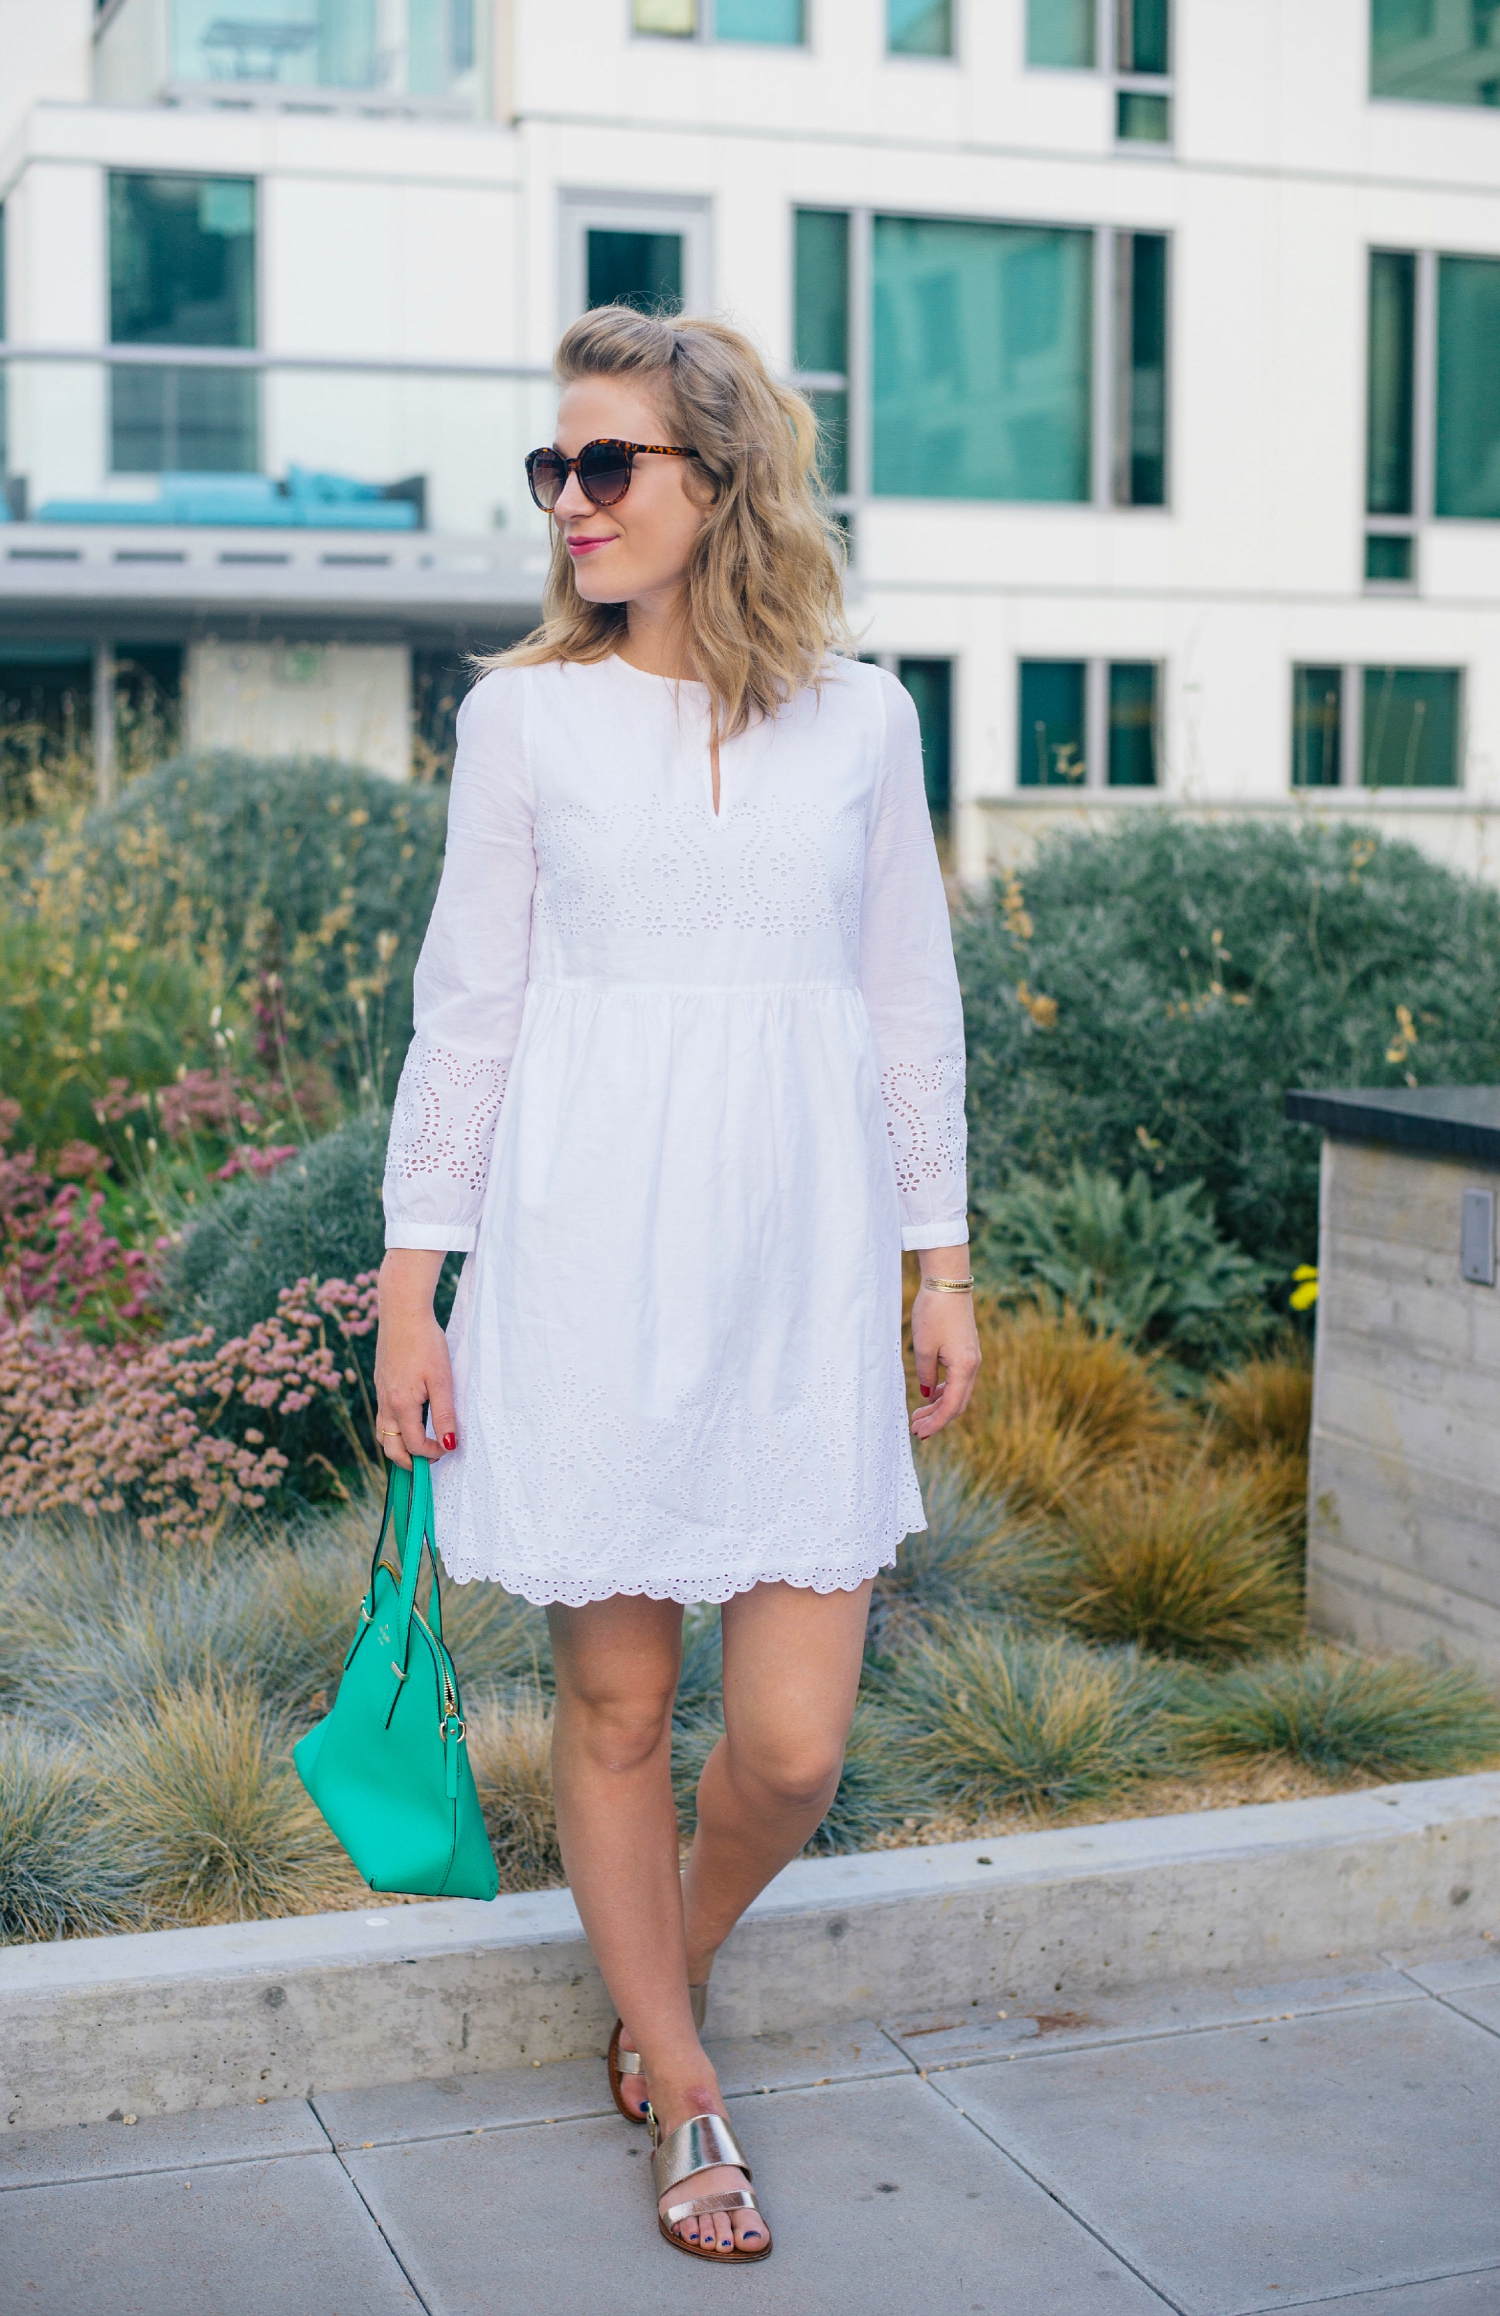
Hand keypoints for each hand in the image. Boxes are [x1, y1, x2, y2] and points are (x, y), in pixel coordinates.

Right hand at [374, 1250, 455, 1467]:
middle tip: (429, 1462)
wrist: (402, 1312)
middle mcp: (385, 1403)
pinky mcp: (380, 1383)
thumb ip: (444, 1414)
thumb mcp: (442, 1379)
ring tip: (419, 1448)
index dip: (431, 1453)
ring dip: (398, 1447)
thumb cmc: (426, 1343)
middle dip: (408, 1462)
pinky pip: (382, 1417)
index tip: (448, 1450)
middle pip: (390, 1447)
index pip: (412, 1445)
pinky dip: (394, 1429)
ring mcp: (380, 1393)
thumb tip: (448, 1445)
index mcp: (400, 1405)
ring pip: (383, 1433)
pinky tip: (409, 1421)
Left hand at [910, 1267, 980, 1442]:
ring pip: (958, 1392)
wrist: (948, 1283)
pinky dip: (944, 1391)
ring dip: (939, 1405)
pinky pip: (958, 1379)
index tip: (919, 1433)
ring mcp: (972, 1358)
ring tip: (918, 1415)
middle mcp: (973, 1365)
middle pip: (957, 1403)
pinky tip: (929, 1394)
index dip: (936, 1423)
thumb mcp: (923, 1348)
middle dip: (937, 1419)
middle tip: (915, 1429)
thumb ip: (925, 1375)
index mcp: (964, 1367)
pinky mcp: (967, 1350)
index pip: (952, 1407)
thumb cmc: (934, 1313)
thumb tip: (926, 1394)